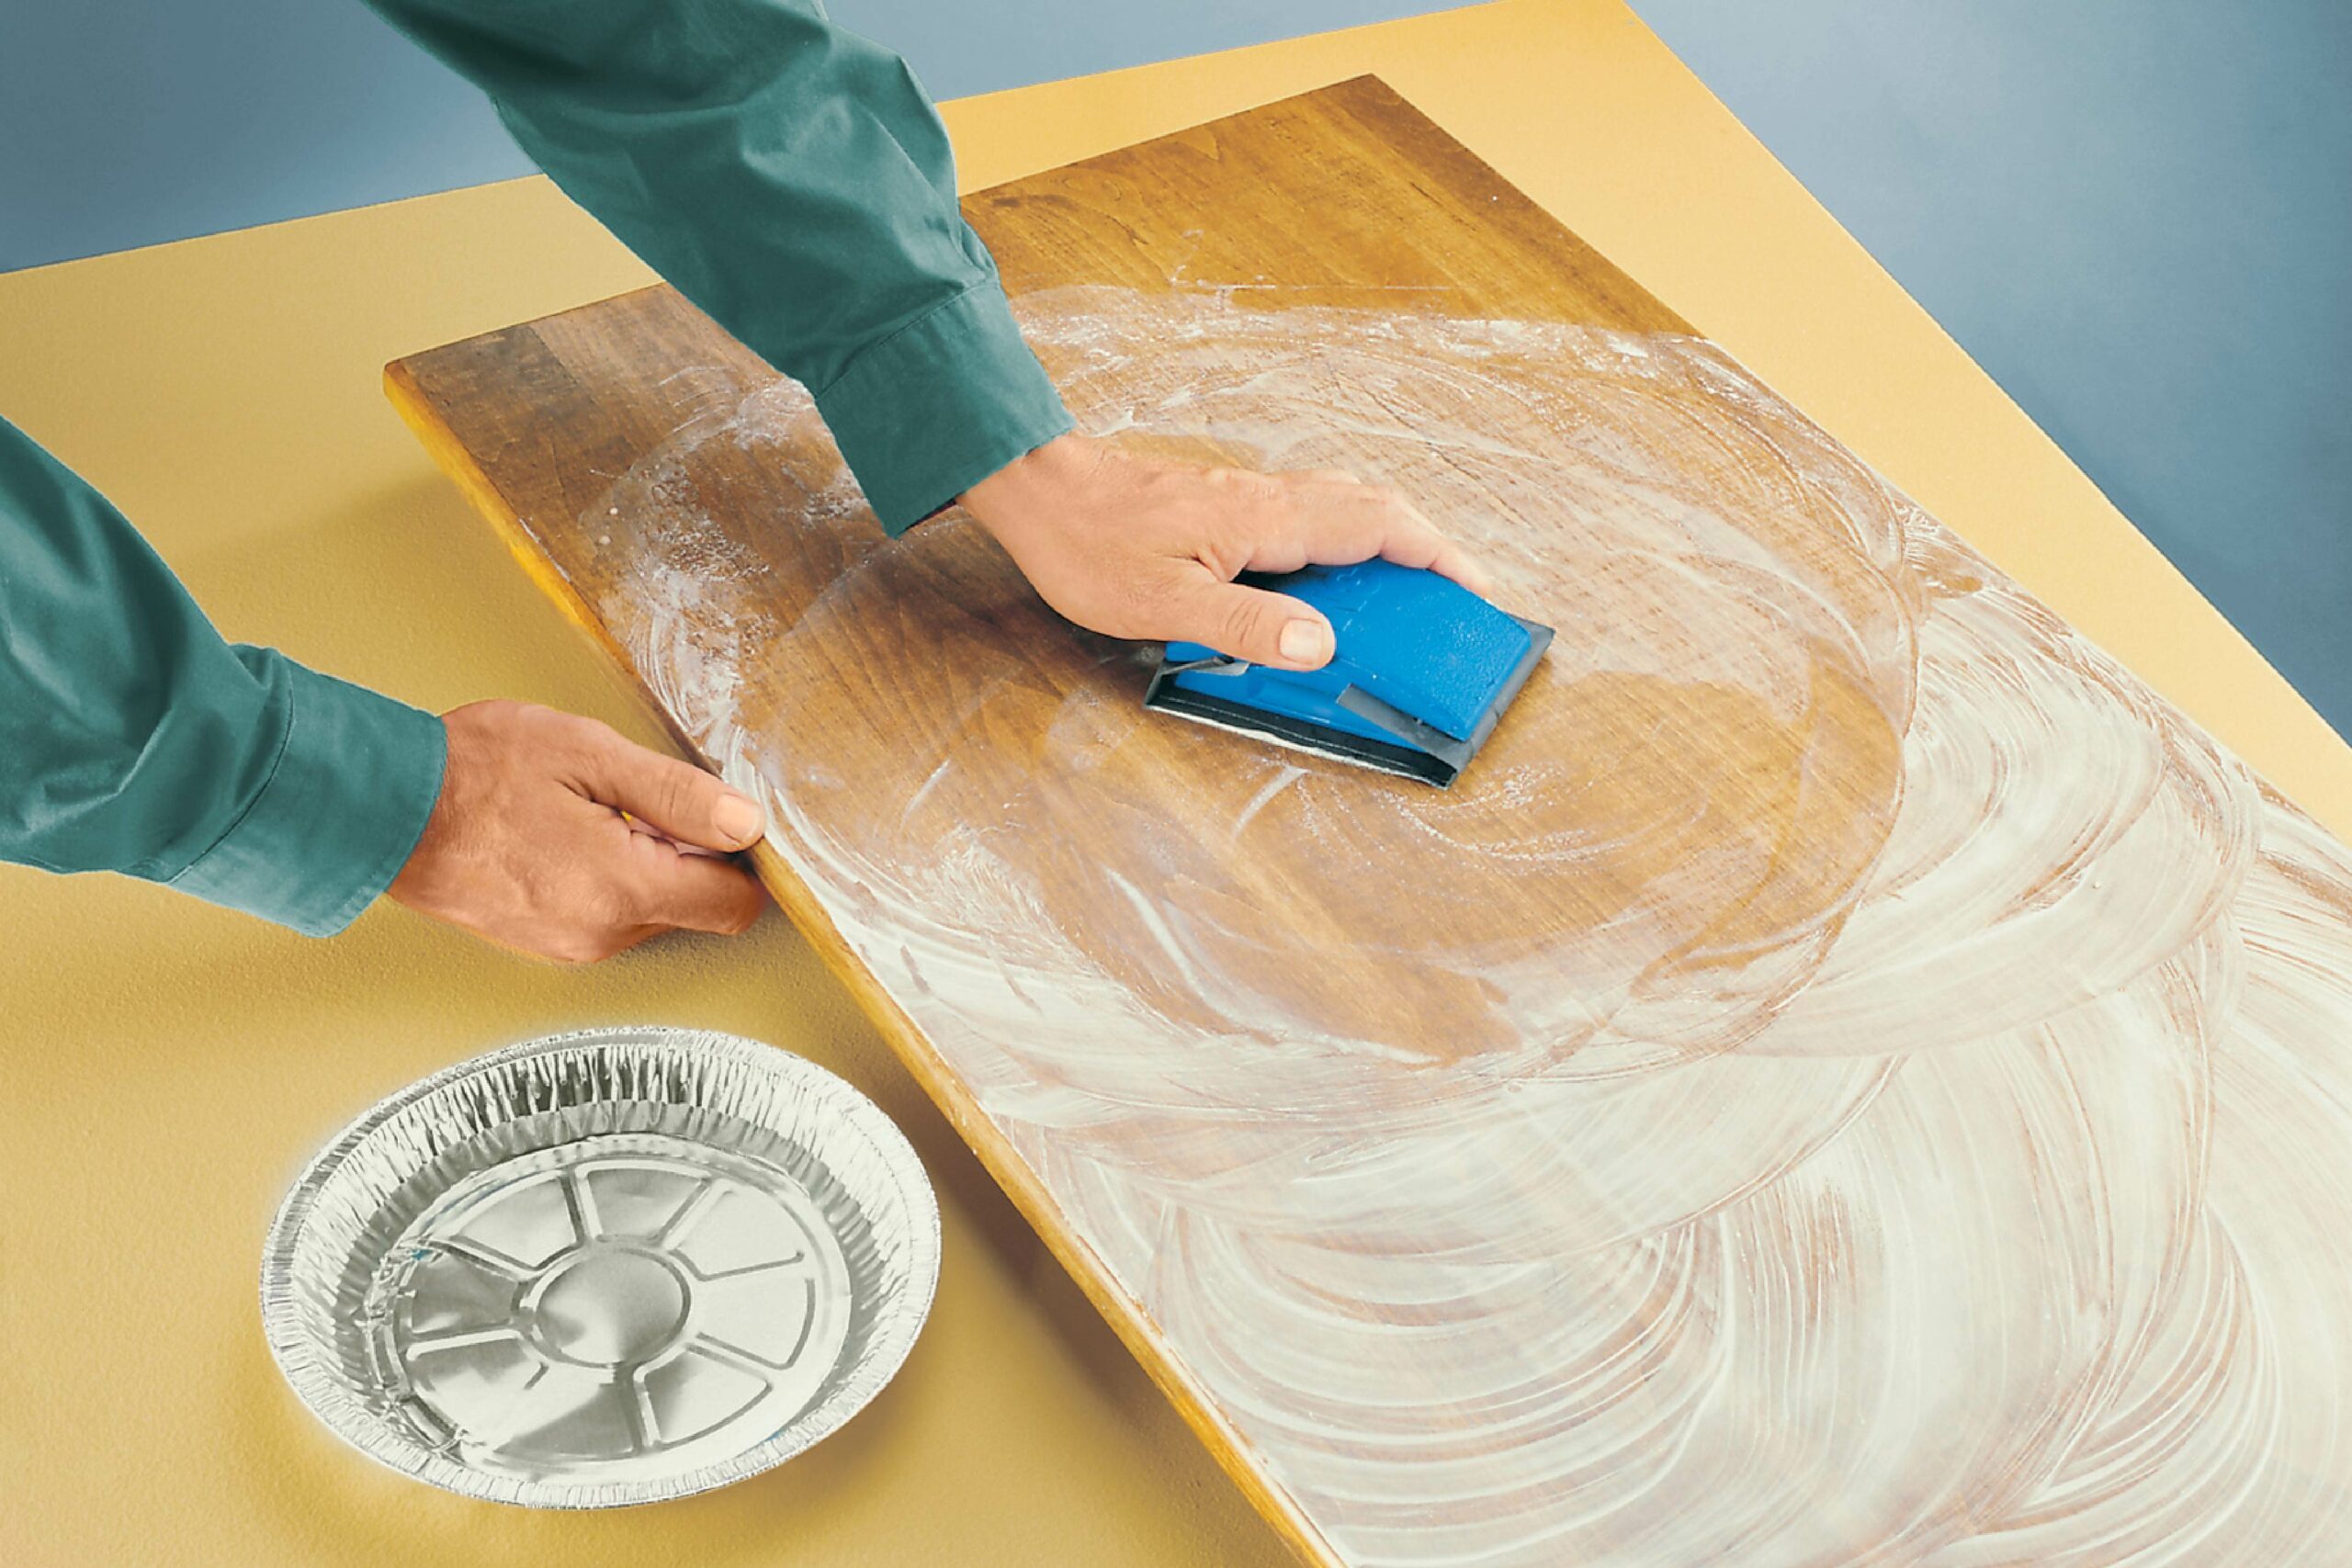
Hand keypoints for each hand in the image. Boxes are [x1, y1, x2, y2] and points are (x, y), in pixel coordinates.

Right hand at [388, 700, 767, 962]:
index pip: (735, 904)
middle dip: (685, 853)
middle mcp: (601, 935)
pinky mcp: (544, 942)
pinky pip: (606, 913)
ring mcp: (569, 945)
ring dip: (642, 861)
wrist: (379, 809)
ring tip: (587, 809)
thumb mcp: (590, 756)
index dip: (743, 857)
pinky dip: (605, 875)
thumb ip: (679, 796)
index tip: (723, 816)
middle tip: (632, 797)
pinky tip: (564, 832)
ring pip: (650, 909)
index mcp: (623, 891)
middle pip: (694, 905)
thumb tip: (746, 823)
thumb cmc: (474, 772)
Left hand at [959, 433, 1490, 669]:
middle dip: (1426, 546)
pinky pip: (1309, 513)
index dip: (1433, 556)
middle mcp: (1266, 499)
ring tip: (1412, 582)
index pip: (1375, 528)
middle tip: (1458, 591)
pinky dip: (1345, 535)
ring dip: (1388, 537)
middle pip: (1372, 510)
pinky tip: (1332, 569)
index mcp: (1265, 521)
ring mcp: (1247, 497)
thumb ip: (1247, 624)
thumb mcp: (1164, 604)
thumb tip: (1322, 644)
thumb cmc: (1090, 545)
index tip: (1475, 587)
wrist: (1038, 489)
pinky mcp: (1225, 503)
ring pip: (1342, 506)